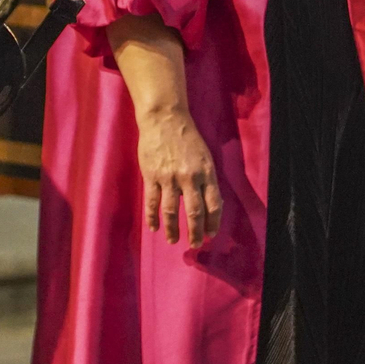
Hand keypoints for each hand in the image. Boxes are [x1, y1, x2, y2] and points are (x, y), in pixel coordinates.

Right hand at [136, 107, 222, 247]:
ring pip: (171, 211)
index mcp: (206, 172)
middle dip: (196, 232)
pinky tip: (154, 228)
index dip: (213, 222)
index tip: (211, 235)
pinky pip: (152, 202)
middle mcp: (189, 177)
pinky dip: (153, 218)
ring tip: (173, 240)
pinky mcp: (151, 176)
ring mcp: (169, 178)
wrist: (164, 119)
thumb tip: (210, 204)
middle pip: (194, 212)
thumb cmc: (187, 137)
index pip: (213, 204)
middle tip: (195, 244)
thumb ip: (206, 179)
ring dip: (173, 230)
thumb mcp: (204, 156)